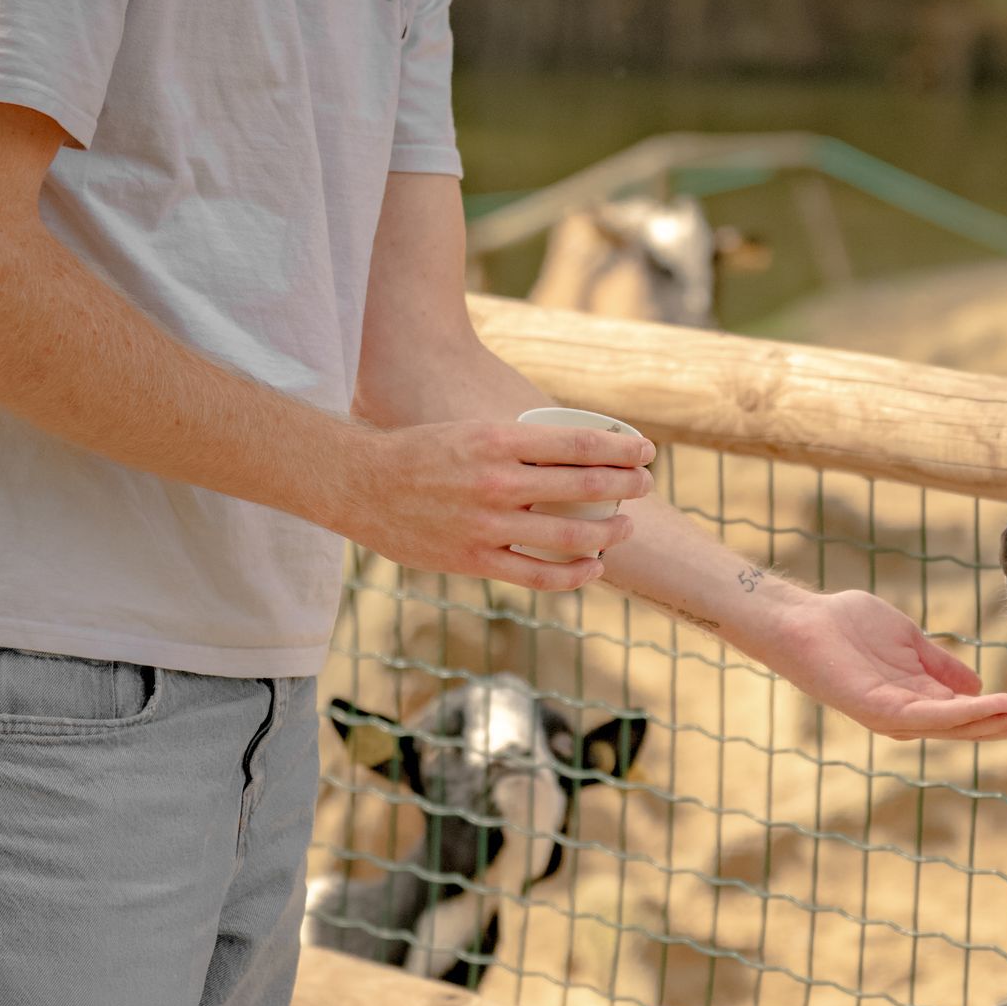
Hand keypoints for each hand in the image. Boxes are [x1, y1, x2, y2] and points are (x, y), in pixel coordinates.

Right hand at [345, 418, 655, 589]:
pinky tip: (593, 567)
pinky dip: (575, 574)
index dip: (622, 448)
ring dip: (610, 532)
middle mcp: (498, 481)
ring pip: (571, 534)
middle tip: (645, 483)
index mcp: (498, 439)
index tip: (645, 450)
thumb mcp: (472, 431)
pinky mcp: (475, 559)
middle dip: (627, 485)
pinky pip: (539, 574)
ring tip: (626, 526)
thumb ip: (517, 443)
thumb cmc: (420, 453)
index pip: (580, 443)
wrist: (361, 484)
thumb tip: (572, 450)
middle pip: (586, 485)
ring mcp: (488, 524)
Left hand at [759, 589, 1006, 742]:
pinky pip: (932, 716)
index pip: (980, 714)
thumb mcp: (911, 643)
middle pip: (978, 727)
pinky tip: (998, 703)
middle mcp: (914, 717)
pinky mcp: (882, 712)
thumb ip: (943, 666)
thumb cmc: (848, 626)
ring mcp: (898, 718)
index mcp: (924, 700)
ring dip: (1003, 720)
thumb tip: (978, 685)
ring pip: (961, 727)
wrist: (803, 622)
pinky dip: (967, 712)